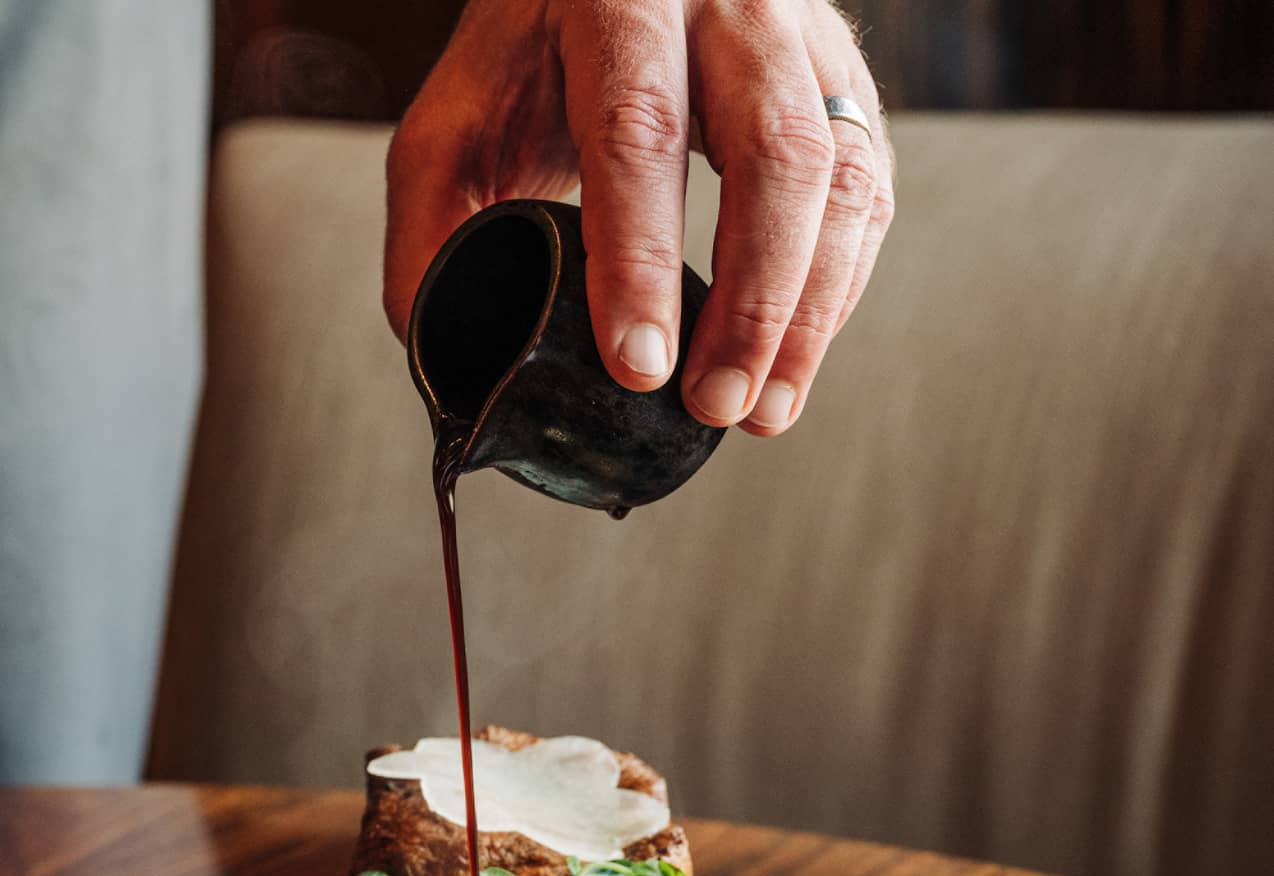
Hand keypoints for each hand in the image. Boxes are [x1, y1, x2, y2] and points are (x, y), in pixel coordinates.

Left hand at [384, 0, 892, 435]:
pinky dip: (837, 285)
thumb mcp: (455, 120)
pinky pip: (865, 188)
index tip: (639, 368)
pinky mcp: (840, 81)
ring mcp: (799, 37)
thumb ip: (434, 229)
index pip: (639, 130)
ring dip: (807, 310)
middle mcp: (728, 1)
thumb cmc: (530, 53)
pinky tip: (797, 354)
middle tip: (714, 405)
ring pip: (838, 174)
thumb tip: (444, 355)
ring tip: (763, 410)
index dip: (641, 260)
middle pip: (769, 152)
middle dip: (749, 302)